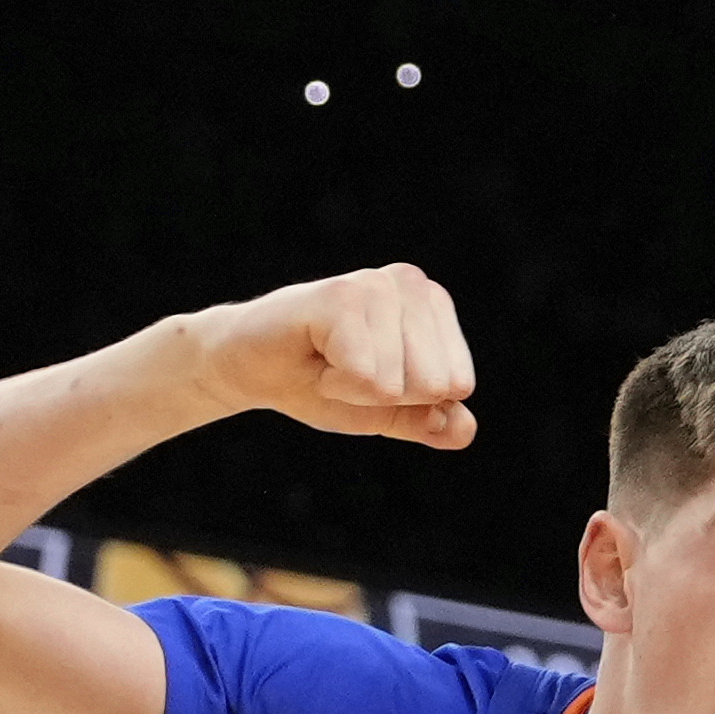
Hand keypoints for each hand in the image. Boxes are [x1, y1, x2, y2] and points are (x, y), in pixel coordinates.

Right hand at [187, 266, 479, 451]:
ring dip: (354, 389)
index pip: (457, 383)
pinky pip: (367, 377)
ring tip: (326, 360)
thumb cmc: (316, 382)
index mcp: (432, 305)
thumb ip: (428, 421)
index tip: (367, 376)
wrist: (248, 370)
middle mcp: (410, 284)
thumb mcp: (384, 412)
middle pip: (434, 385)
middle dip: (384, 395)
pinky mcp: (341, 296)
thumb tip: (466, 429)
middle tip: (343, 369)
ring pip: (398, 384)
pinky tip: (312, 355)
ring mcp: (376, 285)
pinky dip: (336, 385)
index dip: (407, 398)